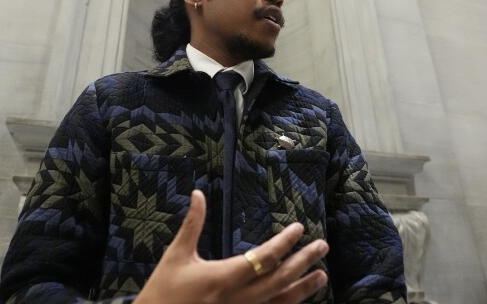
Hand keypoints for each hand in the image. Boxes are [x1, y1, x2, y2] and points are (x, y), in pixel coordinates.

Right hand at [133, 190, 328, 303]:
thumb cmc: (164, 289)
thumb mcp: (177, 254)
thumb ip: (193, 223)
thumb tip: (198, 193)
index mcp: (224, 277)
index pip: (264, 258)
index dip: (284, 242)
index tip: (298, 228)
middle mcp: (239, 298)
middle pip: (280, 279)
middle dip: (304, 261)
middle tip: (322, 246)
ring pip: (281, 301)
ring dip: (304, 288)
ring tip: (322, 275)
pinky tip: (298, 298)